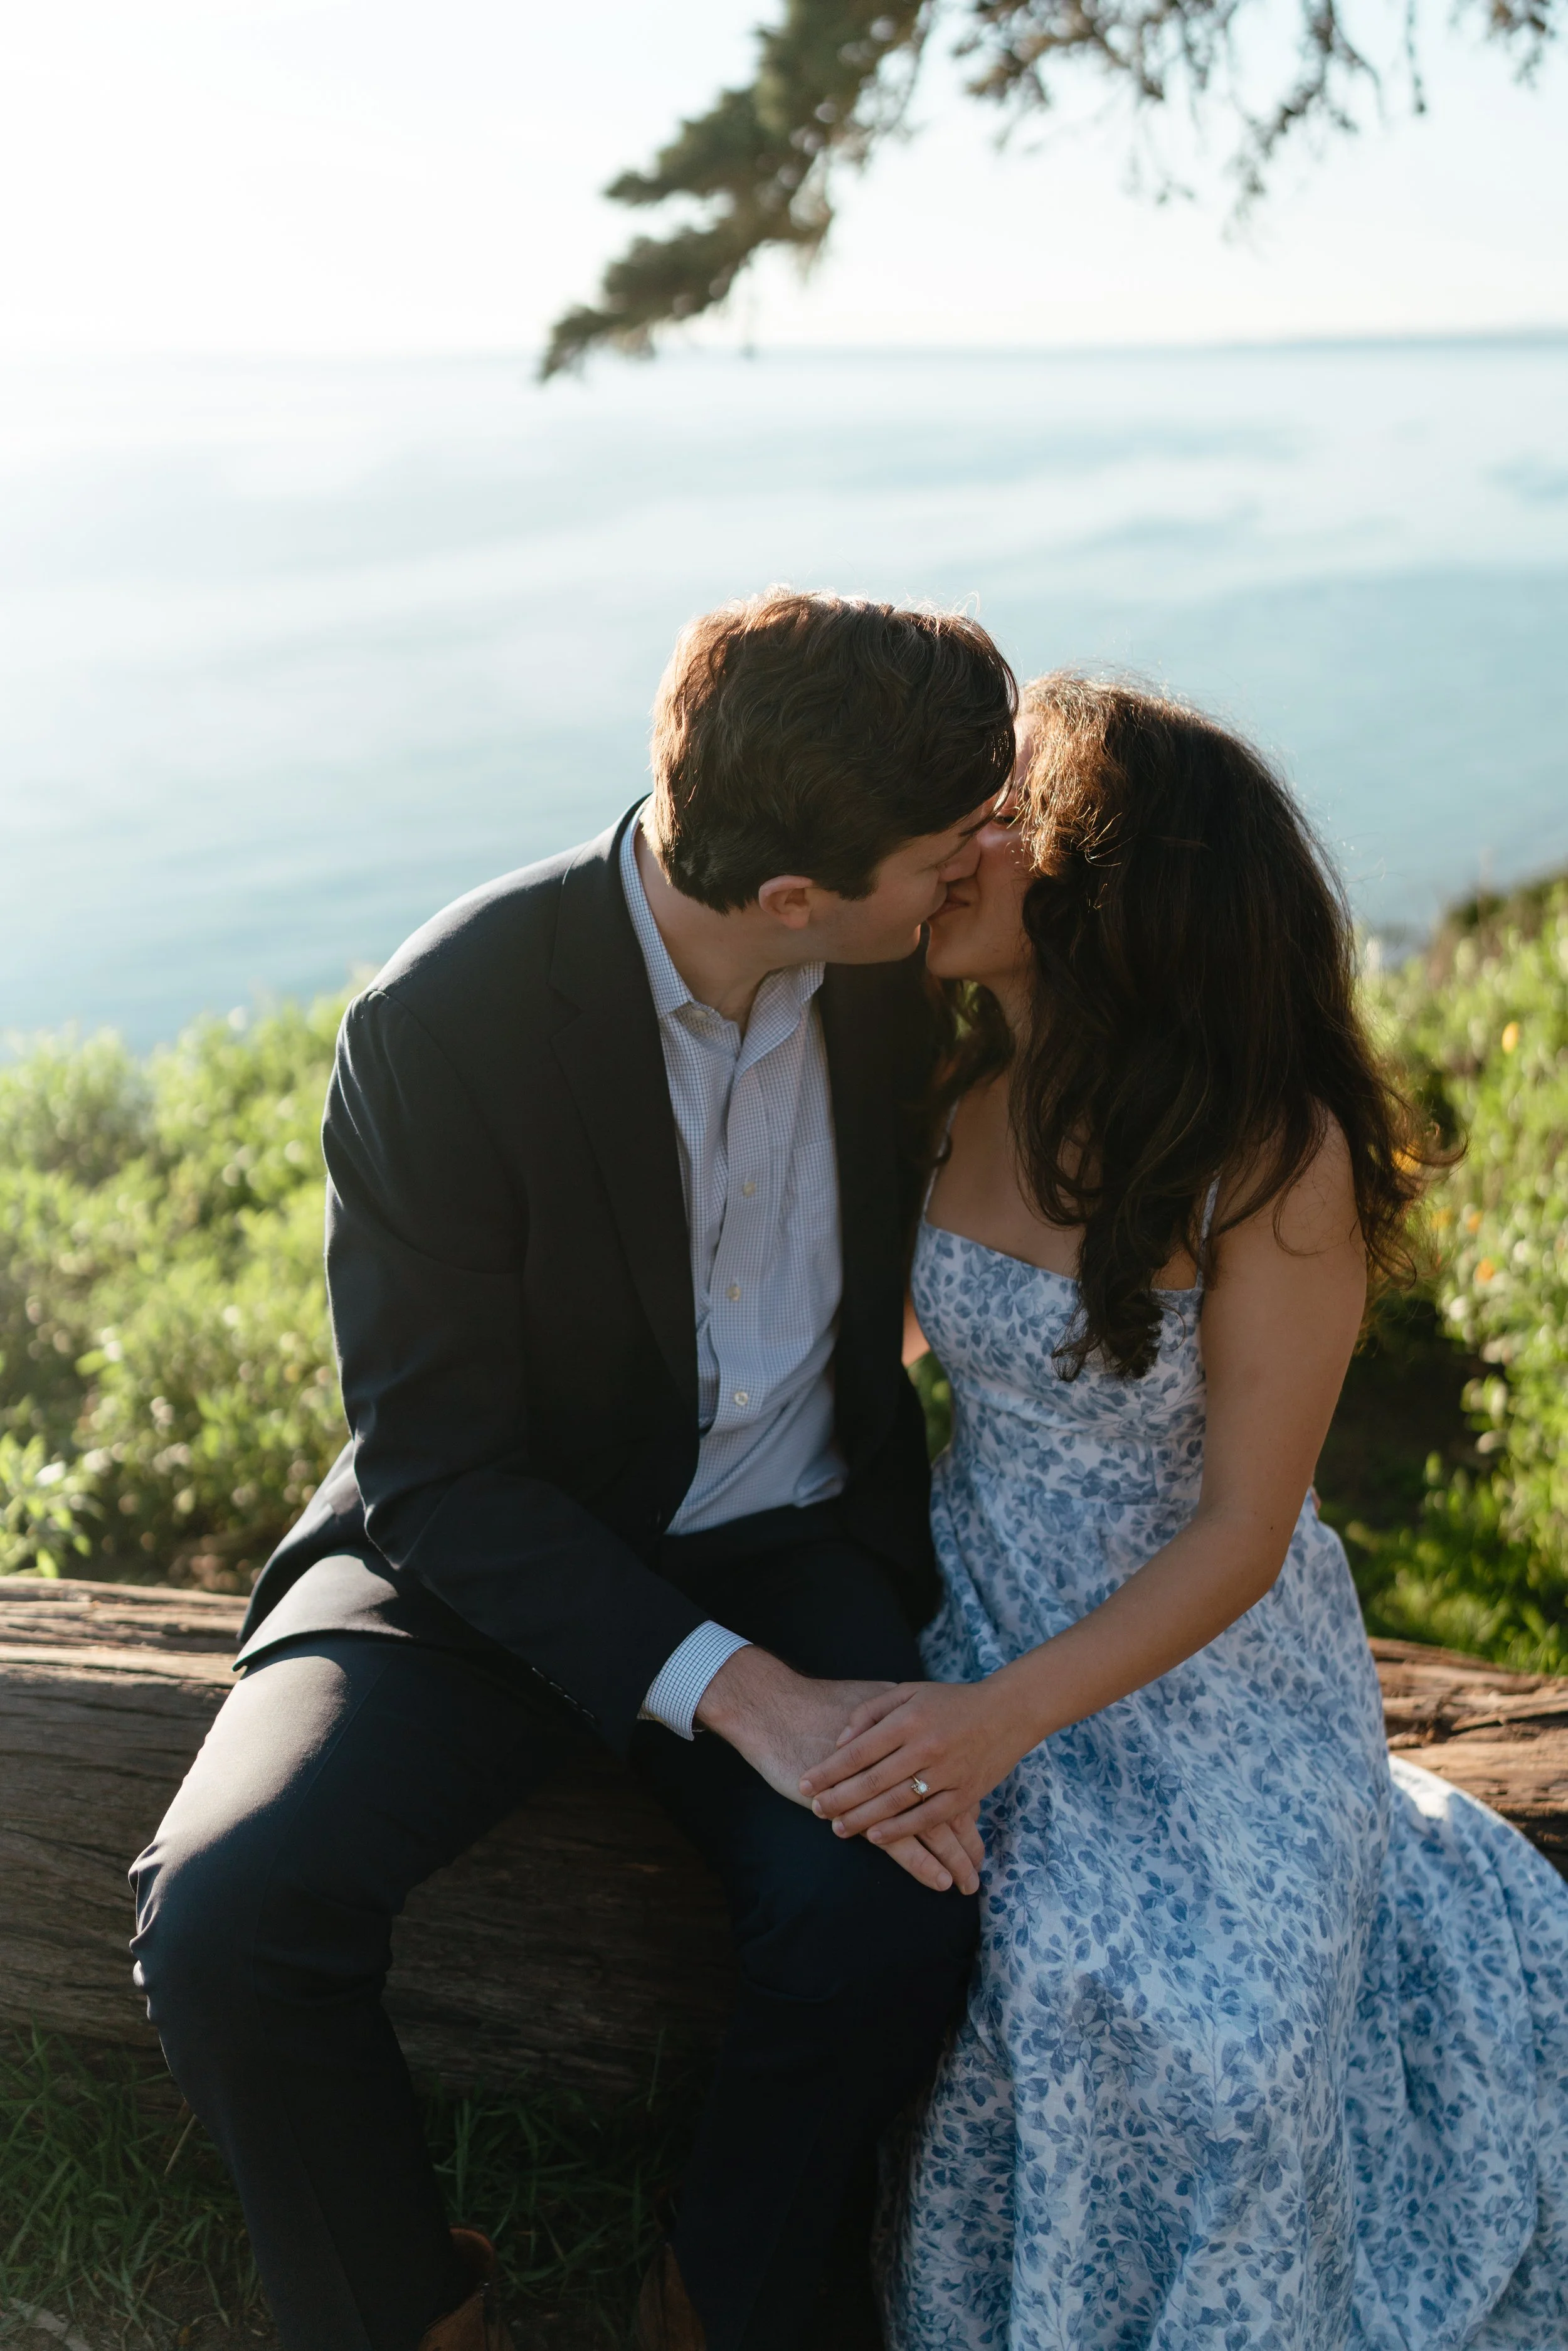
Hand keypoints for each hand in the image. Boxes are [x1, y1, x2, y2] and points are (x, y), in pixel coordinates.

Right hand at [696, 1649, 982, 1894]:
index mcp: (913, 1736)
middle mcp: (908, 1761)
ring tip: (969, 1883)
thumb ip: (899, 1717)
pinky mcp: (859, 1808)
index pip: (951, 1778)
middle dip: (968, 1840)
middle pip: (950, 1806)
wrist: (776, 1707)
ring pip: (932, 1828)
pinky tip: (940, 1881)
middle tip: (982, 1868)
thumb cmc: (822, 1704)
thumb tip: (921, 1732)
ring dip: (953, 1857)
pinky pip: (900, 1841)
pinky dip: (922, 1862)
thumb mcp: (873, 1699)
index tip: (980, 1834)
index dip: (970, 1808)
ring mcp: (884, 1787)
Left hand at [799, 1677, 1026, 1848]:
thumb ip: (870, 1712)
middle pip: (872, 1780)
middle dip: (838, 1799)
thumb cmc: (950, 1701)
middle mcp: (925, 1746)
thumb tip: (839, 1742)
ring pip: (895, 1803)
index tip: (804, 1783)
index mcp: (908, 1719)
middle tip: (814, 1810)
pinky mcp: (966, 1793)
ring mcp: (947, 1772)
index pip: (858, 1750)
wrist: (1008, 1711)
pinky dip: (900, 1829)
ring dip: (862, 1818)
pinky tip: (875, 1837)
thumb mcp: (907, 1692)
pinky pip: (927, 1818)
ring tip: (837, 1827)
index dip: (828, 1770)